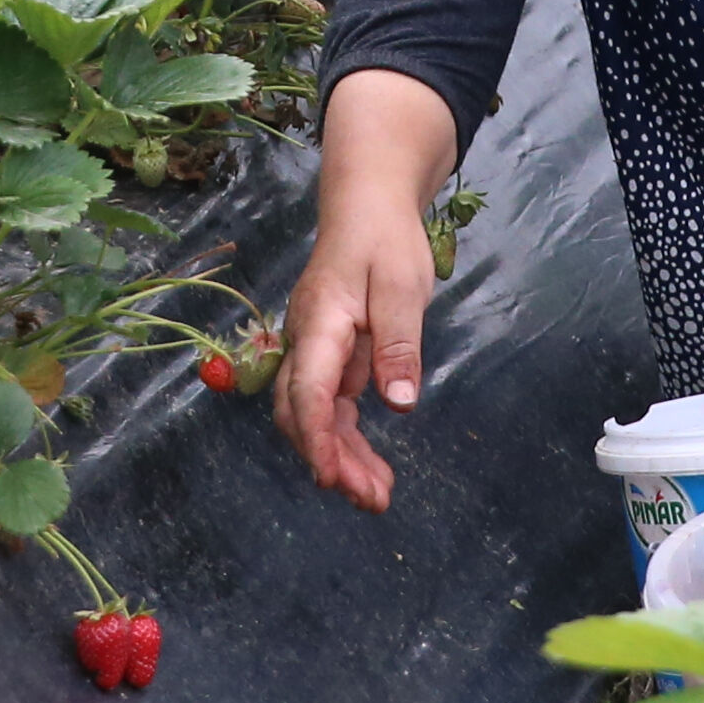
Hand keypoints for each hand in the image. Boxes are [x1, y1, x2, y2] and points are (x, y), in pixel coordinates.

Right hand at [280, 68, 457, 513]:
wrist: (366, 202)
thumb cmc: (384, 238)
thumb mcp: (401, 286)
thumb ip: (398, 345)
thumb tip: (399, 404)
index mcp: (320, 322)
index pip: (307, 389)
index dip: (316, 437)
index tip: (331, 477)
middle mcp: (307, 342)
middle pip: (302, 412)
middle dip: (331, 460)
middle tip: (371, 500)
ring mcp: (316, 351)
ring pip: (315, 416)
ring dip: (342, 457)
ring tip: (376, 497)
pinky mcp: (331, 356)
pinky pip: (331, 407)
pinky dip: (348, 439)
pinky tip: (371, 468)